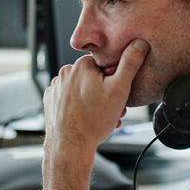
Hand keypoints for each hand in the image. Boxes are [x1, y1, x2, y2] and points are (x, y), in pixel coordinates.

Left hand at [44, 39, 149, 156]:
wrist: (70, 146)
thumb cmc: (94, 120)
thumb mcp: (120, 89)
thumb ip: (130, 63)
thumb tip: (139, 43)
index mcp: (81, 65)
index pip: (105, 66)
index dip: (115, 82)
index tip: (117, 96)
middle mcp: (65, 72)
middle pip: (93, 79)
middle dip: (105, 93)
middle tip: (112, 110)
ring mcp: (56, 87)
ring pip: (82, 90)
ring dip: (94, 101)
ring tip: (100, 118)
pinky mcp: (51, 100)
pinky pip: (70, 99)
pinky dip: (79, 107)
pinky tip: (86, 119)